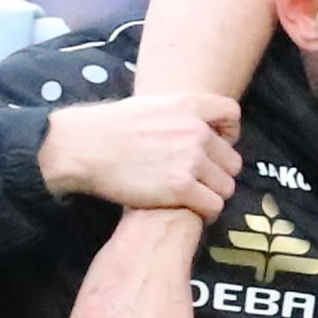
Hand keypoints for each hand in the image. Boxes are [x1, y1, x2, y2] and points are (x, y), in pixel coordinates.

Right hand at [41, 94, 239, 214]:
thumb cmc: (108, 128)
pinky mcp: (182, 188)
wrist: (84, 146)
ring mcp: (191, 160)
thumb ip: (177, 113)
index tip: (213, 149)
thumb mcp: (149, 104)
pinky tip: (189, 211)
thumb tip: (189, 122)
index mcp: (190, 107)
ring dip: (212, 195)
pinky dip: (205, 213)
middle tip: (198, 182)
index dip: (228, 136)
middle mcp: (197, 132)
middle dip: (218, 173)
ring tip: (192, 199)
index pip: (232, 117)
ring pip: (226, 187)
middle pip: (232, 161)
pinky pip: (213, 206)